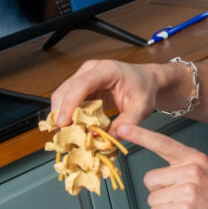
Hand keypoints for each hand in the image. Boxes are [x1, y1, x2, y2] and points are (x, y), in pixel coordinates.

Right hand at [51, 59, 173, 131]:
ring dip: (62, 116)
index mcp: (107, 70)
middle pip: (66, 90)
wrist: (146, 81)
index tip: (63, 122)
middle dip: (61, 114)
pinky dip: (67, 115)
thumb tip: (107, 138)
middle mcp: (91, 70)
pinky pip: (67, 101)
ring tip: (68, 135)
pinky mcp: (81, 86)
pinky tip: (73, 128)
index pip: (82, 84)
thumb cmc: (144, 89)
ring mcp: (84, 76)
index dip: (69, 104)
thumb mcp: (141, 108)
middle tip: (64, 136)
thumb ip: (127, 124)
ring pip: (62, 96)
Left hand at [117, 124, 207, 208]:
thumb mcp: (203, 172)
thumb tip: (153, 176)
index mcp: (195, 158)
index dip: (140, 135)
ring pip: (152, 199)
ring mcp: (188, 190)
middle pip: (150, 179)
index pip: (163, 143)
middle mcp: (192, 171)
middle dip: (160, 192)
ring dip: (164, 208)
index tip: (122, 128)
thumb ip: (181, 167)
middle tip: (180, 198)